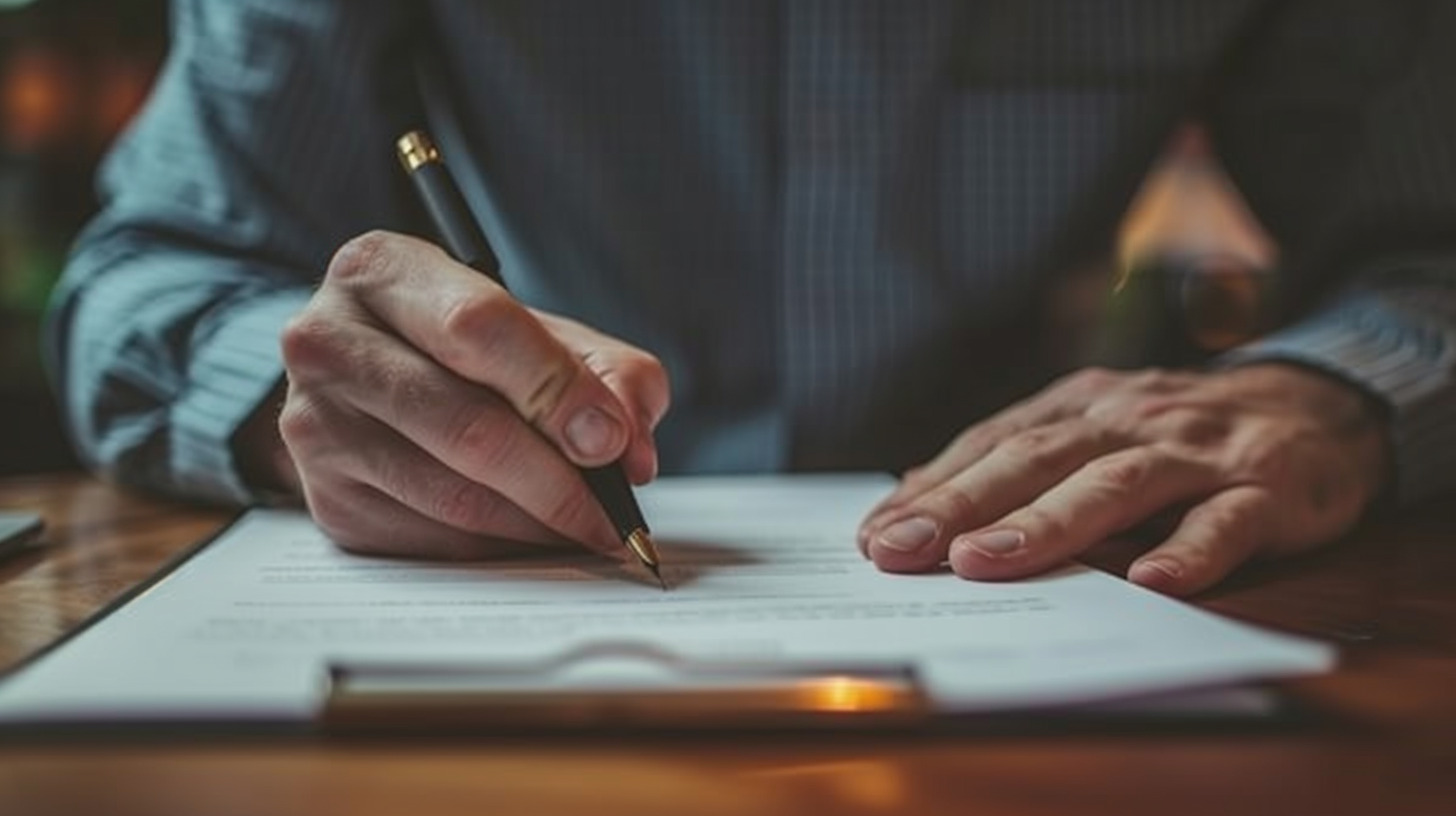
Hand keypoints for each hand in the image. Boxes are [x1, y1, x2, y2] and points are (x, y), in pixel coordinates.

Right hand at [268, 230, 668, 557]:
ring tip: (587, 528)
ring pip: (453, 496)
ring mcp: (316, 426)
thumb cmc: (464, 349)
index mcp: (381, 271)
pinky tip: (532, 535)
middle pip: (467, 426)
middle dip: (559, 480)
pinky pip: (433, 539)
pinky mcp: (327, 499)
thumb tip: (629, 447)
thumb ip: (608, 371)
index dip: (556, 389)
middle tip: (613, 512)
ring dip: (538, 525)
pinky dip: (499, 548)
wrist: (366, 381)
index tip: (610, 439)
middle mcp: (328, 342)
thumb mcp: (539, 330)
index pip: (476, 328)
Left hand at [858, 364, 1389, 594]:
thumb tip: (914, 496)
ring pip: (1116, 483)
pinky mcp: (1268, 487)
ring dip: (1048, 523)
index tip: (874, 534)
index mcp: (1082, 405)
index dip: (932, 487)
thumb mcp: (1097, 430)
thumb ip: (1019, 459)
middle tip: (901, 549)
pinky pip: (1226, 521)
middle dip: (962, 504)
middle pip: (1037, 458)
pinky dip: (1190, 548)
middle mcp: (1130, 419)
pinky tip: (1151, 582)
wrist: (1319, 405)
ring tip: (988, 561)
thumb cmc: (1182, 432)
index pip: (993, 444)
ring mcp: (1198, 451)